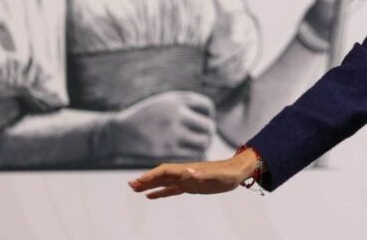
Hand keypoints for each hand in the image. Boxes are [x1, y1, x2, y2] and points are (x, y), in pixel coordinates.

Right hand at [100, 90, 214, 161]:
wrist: (121, 133)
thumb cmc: (146, 116)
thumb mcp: (165, 101)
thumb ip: (186, 103)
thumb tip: (210, 114)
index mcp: (177, 101)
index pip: (207, 107)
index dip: (207, 114)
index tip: (202, 118)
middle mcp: (177, 116)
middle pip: (208, 126)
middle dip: (207, 131)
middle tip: (203, 134)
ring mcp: (173, 135)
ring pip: (203, 142)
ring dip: (202, 144)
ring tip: (197, 143)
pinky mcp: (168, 152)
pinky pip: (192, 155)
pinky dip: (194, 155)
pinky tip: (189, 152)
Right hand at [128, 149, 256, 199]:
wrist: (237, 172)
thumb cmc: (227, 173)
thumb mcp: (216, 175)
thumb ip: (202, 174)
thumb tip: (188, 171)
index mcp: (187, 170)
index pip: (164, 171)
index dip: (151, 176)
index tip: (138, 181)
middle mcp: (184, 173)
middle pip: (160, 176)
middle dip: (145, 180)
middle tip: (130, 185)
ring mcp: (186, 179)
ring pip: (163, 182)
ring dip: (149, 185)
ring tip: (135, 190)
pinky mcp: (190, 186)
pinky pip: (171, 189)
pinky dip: (160, 192)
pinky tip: (150, 196)